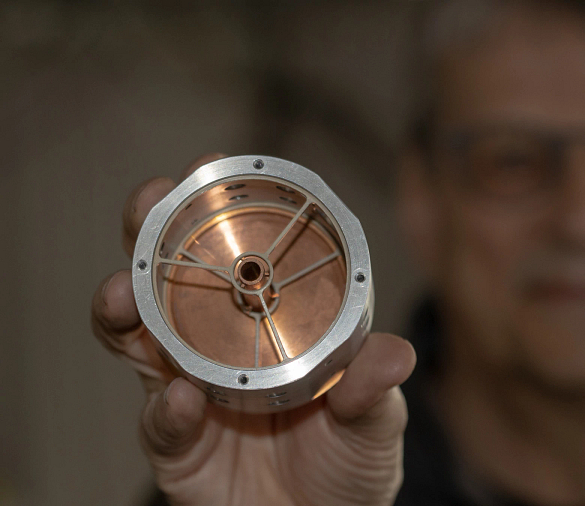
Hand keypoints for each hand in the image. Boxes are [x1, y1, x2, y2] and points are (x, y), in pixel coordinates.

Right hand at [91, 154, 416, 505]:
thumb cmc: (349, 462)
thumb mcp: (374, 422)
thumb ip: (374, 391)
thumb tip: (393, 356)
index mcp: (267, 323)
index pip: (237, 255)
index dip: (219, 209)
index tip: (214, 166)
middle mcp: (219, 345)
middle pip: (169, 277)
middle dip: (150, 234)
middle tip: (148, 204)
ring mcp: (189, 389)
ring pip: (136, 336)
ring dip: (123, 308)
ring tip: (123, 294)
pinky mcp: (177, 445)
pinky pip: (158, 422)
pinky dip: (165, 409)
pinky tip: (180, 398)